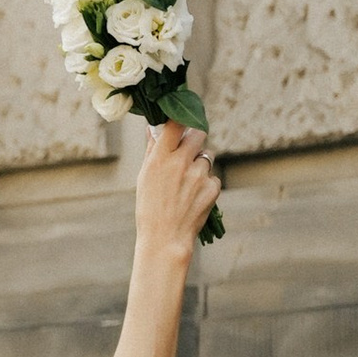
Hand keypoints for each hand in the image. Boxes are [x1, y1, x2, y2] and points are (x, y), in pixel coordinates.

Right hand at [137, 119, 218, 253]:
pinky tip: (194, 197)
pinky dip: (206, 183)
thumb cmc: (149, 208)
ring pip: (207, 156)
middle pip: (198, 133)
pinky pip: (212, 176)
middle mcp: (181, 162)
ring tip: (188, 183)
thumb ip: (153, 150)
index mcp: (161, 158)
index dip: (180, 118)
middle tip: (188, 150)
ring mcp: (199, 175)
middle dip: (195, 138)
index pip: (176, 124)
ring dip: (200, 163)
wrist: (165, 238)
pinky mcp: (213, 187)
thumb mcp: (144, 177)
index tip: (180, 119)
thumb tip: (154, 128)